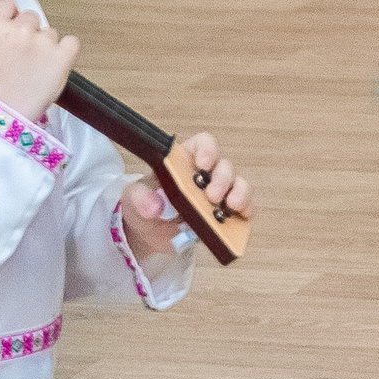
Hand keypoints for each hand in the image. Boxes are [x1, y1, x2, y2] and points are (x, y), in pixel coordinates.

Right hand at [0, 0, 77, 121]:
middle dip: (27, 31)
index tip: (10, 25)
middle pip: (30, 16)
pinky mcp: (62, 57)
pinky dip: (66, 50)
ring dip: (45, 44)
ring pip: (50, 32)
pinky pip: (71, 42)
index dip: (9, 13)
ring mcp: (43, 41)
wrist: (1, 114)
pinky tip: (57, 61)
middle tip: (22, 53)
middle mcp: (20, 28)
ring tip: (36, 66)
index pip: (7, 2)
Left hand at [121, 131, 252, 263]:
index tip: (204, 163)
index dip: (208, 150)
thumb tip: (154, 205)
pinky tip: (237, 220)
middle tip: (211, 196)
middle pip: (225, 166)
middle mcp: (206, 175)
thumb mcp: (133, 198)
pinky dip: (244, 214)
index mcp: (184, 161)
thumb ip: (140, 198)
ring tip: (230, 206)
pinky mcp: (227, 217)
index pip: (204, 144)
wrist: (148, 234)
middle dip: (222, 179)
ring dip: (239, 194)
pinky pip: (244, 212)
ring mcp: (219, 196)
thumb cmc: (144, 206)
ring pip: (240, 186)